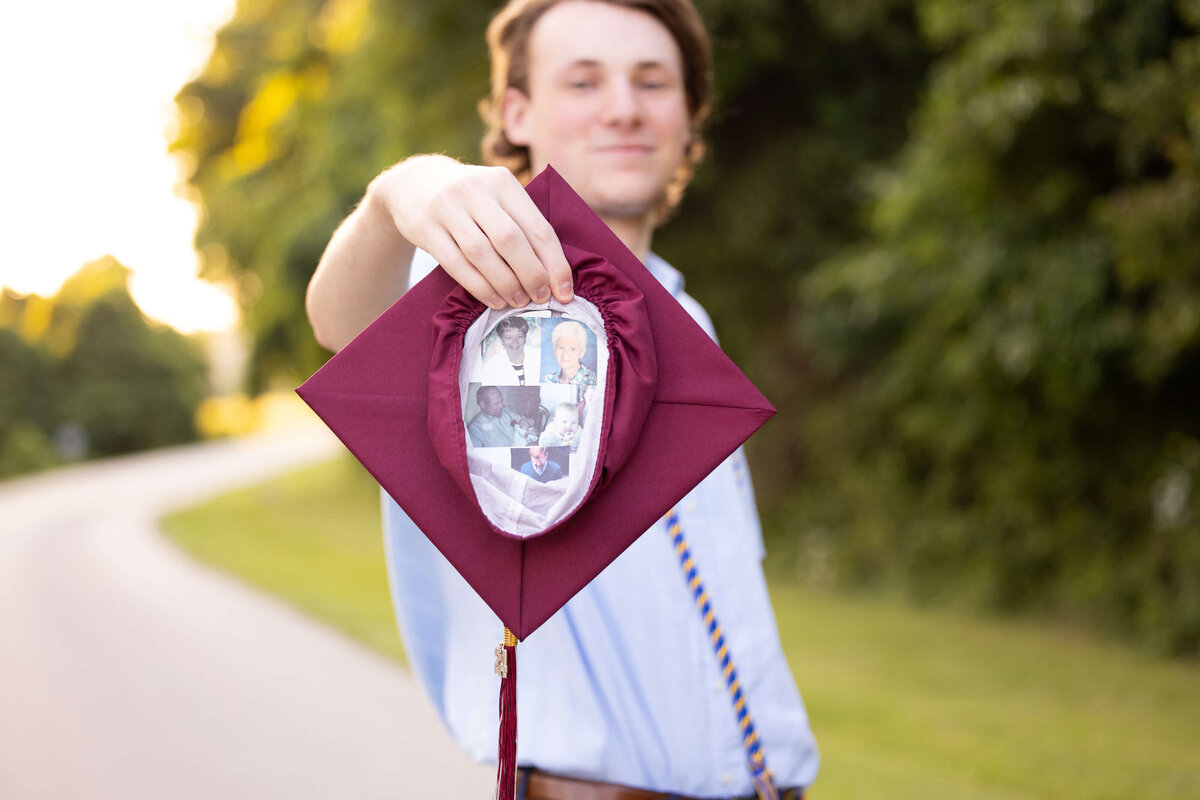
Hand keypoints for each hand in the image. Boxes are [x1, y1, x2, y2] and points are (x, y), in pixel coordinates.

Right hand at [371, 155, 573, 309]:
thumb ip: (522, 222)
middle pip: (510, 240)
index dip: (555, 263)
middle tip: (541, 298)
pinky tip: (494, 300)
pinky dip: (479, 286)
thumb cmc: (470, 199)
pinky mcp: (424, 227)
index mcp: (503, 182)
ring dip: (505, 283)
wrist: (413, 183)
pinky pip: (456, 264)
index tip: (565, 291)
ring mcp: (447, 208)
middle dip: (531, 275)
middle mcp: (475, 190)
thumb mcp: (496, 195)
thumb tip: (555, 272)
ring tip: (519, 302)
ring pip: (482, 253)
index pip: (538, 227)